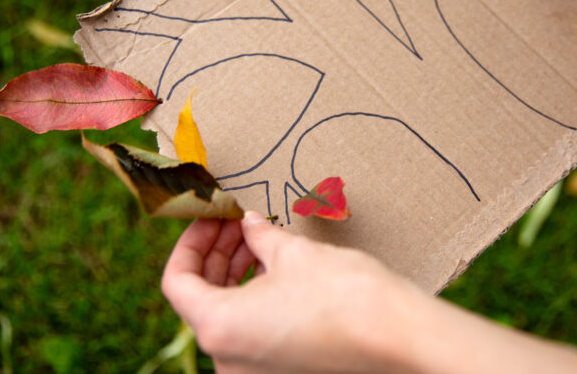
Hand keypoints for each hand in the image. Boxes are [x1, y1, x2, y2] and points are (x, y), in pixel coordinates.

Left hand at [162, 213, 576, 373]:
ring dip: (237, 275)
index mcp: (219, 327)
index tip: (211, 217)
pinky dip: (256, 299)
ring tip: (263, 241)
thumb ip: (259, 236)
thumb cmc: (346, 294)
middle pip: (201, 299)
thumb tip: (248, 223)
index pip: (177, 282)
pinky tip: (281, 270)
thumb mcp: (294, 253)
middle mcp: (228, 359)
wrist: (399, 337)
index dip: (190, 242)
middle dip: (217, 255)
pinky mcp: (281, 371)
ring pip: (227, 315)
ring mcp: (255, 370)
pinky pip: (252, 331)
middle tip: (239, 222)